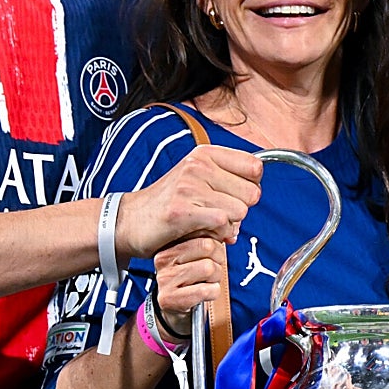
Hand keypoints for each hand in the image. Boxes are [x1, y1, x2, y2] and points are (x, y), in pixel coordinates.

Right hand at [115, 146, 262, 260]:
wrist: (130, 220)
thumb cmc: (170, 201)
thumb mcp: (199, 177)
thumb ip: (229, 178)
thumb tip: (258, 189)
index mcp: (206, 153)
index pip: (255, 167)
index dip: (251, 187)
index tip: (234, 195)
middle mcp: (198, 166)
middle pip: (252, 193)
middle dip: (242, 209)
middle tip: (221, 214)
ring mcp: (189, 187)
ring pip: (240, 211)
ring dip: (230, 225)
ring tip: (209, 224)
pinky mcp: (181, 211)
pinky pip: (222, 223)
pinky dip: (219, 234)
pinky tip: (204, 231)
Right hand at [153, 236, 227, 334]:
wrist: (175, 310)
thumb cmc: (191, 280)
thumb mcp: (197, 256)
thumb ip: (210, 241)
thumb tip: (230, 232)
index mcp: (170, 244)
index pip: (204, 234)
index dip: (217, 247)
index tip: (213, 257)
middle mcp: (163, 259)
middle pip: (208, 247)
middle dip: (218, 262)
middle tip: (210, 272)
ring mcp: (164, 279)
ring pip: (209, 268)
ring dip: (215, 278)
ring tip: (205, 283)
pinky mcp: (169, 298)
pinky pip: (206, 290)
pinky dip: (213, 293)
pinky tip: (203, 294)